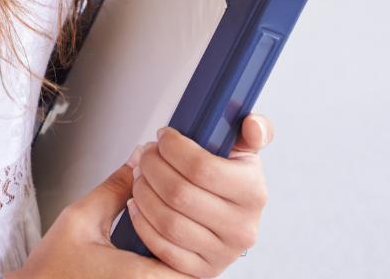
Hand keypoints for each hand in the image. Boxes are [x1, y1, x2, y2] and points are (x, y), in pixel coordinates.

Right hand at [12, 151, 176, 278]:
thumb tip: (139, 158)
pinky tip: (147, 245)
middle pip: (192, 269)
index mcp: (139, 277)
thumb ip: (116, 187)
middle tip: (177, 211)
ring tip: (163, 226)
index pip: (193, 259)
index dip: (192, 227)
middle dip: (188, 238)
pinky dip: (161, 264)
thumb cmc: (51, 270)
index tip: (182, 203)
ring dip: (176, 252)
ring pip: (178, 276)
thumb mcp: (81, 217)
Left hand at [126, 114, 272, 276]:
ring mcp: (222, 253)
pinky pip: (163, 249)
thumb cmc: (229, 175)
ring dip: (144, 194)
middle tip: (145, 155)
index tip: (162, 136)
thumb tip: (252, 125)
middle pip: (179, 193)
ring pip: (169, 222)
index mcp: (253, 192)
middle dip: (153, 168)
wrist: (230, 216)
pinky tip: (137, 204)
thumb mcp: (244, 149)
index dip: (173, 148)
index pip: (201, 167)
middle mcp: (241, 227)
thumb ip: (253, 130)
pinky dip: (143, 223)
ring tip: (140, 176)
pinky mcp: (202, 270)